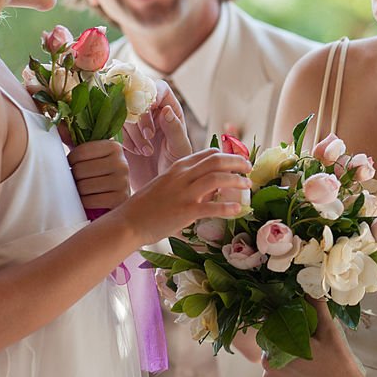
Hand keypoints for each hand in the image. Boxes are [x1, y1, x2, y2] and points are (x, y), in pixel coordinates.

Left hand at [67, 140, 129, 209]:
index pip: (80, 152)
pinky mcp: (120, 199)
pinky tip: (88, 199)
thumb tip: (59, 126)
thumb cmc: (98, 172)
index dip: (70, 161)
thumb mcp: (90, 155)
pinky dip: (84, 202)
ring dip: (78, 190)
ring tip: (82, 189)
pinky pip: (90, 201)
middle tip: (77, 179)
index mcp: (114, 147)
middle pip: (80, 170)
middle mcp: (122, 163)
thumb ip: (74, 140)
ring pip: (84, 186)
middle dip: (74, 177)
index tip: (73, 165)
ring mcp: (123, 182)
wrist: (117, 195)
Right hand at [117, 148, 251, 245]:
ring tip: (247, 185)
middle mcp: (183, 176)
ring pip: (217, 179)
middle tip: (249, 169)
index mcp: (178, 167)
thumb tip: (211, 187)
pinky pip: (212, 207)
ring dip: (236, 181)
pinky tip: (238, 210)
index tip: (237, 161)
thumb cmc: (146, 206)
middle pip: (217, 161)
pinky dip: (227, 207)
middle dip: (237, 162)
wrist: (127, 222)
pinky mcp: (185, 211)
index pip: (208, 154)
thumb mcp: (166, 185)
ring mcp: (184, 193)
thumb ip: (186, 182)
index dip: (227, 155)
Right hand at [123, 80, 191, 190]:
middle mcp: (151, 112)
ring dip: (133, 131)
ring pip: (124, 113)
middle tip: (149, 136)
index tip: (150, 111)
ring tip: (146, 151)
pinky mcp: (120, 135)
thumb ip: (175, 129)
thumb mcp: (180, 149)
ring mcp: (134, 123)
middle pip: (137, 97)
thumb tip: (166, 110)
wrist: (160, 186)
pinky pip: (114, 128)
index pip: (159, 88)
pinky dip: (123, 139)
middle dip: (140, 116)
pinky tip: (135, 153)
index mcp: (169, 108)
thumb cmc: (176, 167)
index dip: (152, 95)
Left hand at [262, 298, 376, 376]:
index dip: (286, 328)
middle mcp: (268, 372)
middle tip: (310, 348)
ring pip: (275, 367)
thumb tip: (311, 287)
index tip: (302, 332)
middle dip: (288, 345)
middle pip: (273, 349)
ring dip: (287, 363)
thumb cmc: (340, 368)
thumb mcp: (329, 333)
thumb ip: (316, 307)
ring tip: (310, 365)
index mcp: (276, 352)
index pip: (271, 331)